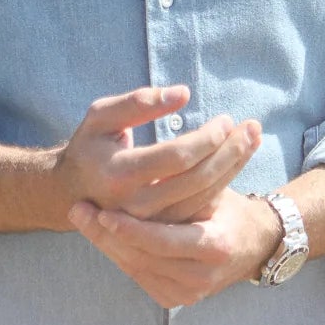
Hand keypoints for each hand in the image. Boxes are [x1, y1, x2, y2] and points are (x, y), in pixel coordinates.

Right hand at [56, 86, 260, 226]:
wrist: (71, 192)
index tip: (225, 120)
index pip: (177, 157)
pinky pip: (197, 210)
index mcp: (120, 173)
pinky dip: (222, 185)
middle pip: (196, 179)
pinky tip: (237, 163)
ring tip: (254, 139)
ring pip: (202, 198)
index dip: (207, 137)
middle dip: (230, 152)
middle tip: (252, 128)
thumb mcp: (102, 115)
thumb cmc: (90, 146)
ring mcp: (149, 223)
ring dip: (234, 167)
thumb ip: (139, 102)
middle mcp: (135, 204)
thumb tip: (183, 94)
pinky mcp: (159, 230)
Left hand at [67, 184, 284, 308]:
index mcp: (214, 247)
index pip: (162, 241)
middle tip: (77, 209)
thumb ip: (186, 182)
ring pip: (135, 267)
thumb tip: (158, 163)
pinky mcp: (177, 299)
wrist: (252, 243)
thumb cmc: (228, 207)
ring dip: (106, 243)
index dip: (130, 228)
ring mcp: (188, 294)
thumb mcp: (213, 189)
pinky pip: (140, 276)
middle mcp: (201, 278)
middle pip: (141, 257)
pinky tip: (99, 233)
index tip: (102, 211)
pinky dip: (120, 253)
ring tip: (81, 217)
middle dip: (105, 234)